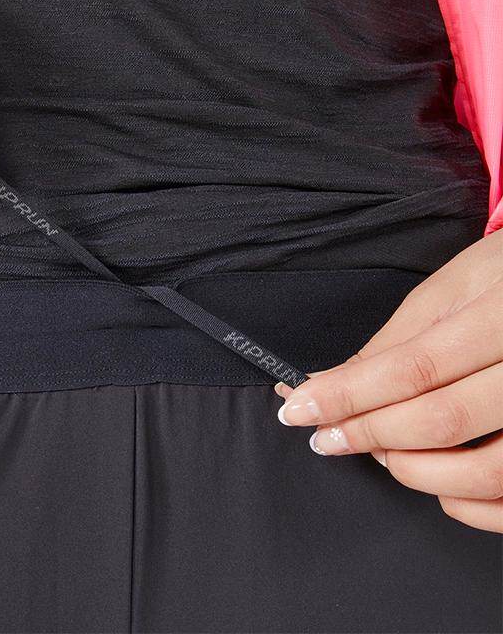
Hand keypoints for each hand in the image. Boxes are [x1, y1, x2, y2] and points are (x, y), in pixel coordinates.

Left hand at [276, 227, 502, 533]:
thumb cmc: (502, 279)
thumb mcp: (448, 293)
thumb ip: (392, 345)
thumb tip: (325, 382)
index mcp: (500, 317)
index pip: (412, 369)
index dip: (348, 395)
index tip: (299, 409)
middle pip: (442, 420)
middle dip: (367, 433)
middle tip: (327, 436)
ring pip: (484, 473)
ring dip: (413, 471)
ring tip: (379, 452)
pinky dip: (464, 504)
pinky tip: (433, 481)